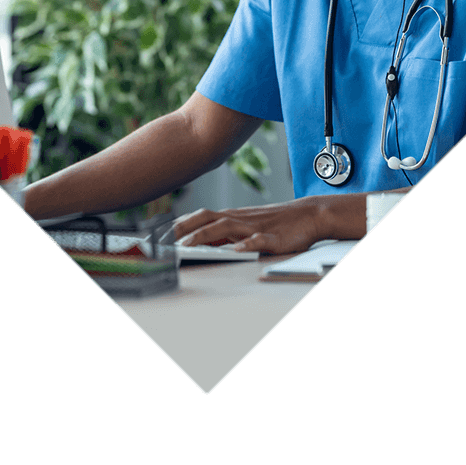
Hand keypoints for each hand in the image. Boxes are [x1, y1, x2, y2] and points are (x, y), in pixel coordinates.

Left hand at [174, 196, 345, 255]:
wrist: (308, 215)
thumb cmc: (274, 222)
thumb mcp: (244, 225)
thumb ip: (223, 231)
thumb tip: (196, 241)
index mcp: (231, 216)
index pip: (199, 217)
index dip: (178, 224)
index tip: (157, 233)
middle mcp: (239, 219)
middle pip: (206, 218)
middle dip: (183, 228)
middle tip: (163, 239)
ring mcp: (255, 227)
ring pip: (226, 227)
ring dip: (205, 235)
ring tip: (188, 245)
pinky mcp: (273, 237)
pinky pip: (258, 240)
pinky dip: (246, 244)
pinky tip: (237, 249)